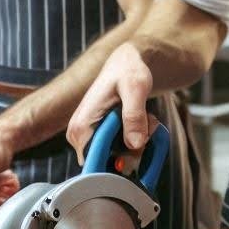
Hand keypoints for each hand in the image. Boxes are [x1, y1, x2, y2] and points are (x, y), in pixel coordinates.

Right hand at [67, 43, 158, 160]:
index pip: (96, 165)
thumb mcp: (135, 89)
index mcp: (81, 127)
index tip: (140, 145)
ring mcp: (88, 138)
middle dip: (134, 150)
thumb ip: (134, 115)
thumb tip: (135, 144)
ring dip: (138, 143)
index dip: (120, 162)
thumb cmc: (128, 71)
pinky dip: (135, 140)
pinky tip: (141, 122)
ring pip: (116, 158)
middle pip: (108, 164)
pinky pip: (119, 150)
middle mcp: (79, 136)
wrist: (126, 64)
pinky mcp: (98, 137)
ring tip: (146, 118)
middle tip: (149, 126)